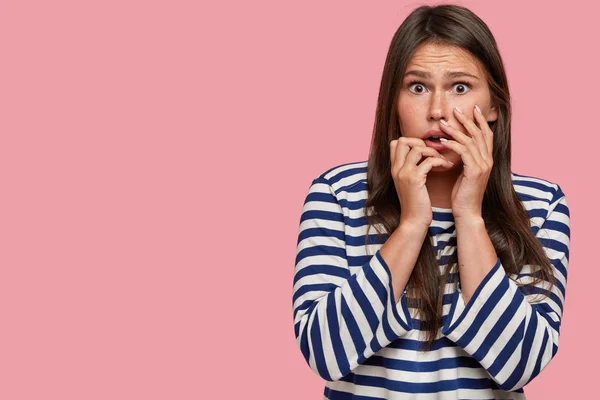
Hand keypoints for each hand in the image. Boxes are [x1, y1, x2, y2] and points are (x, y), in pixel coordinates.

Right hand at [390, 137, 453, 228]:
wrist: (413, 221)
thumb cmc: (416, 203)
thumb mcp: (409, 183)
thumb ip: (411, 169)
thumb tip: (422, 155)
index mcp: (394, 169)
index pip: (396, 143)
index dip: (411, 141)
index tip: (425, 150)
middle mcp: (396, 168)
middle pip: (403, 140)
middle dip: (421, 142)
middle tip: (433, 152)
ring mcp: (404, 173)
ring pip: (417, 148)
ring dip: (433, 151)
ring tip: (442, 160)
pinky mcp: (414, 179)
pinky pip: (429, 161)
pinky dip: (440, 161)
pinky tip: (446, 166)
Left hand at [438, 105, 493, 219]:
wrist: (467, 212)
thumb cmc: (463, 194)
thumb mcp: (466, 173)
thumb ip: (466, 159)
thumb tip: (458, 146)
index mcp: (487, 159)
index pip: (487, 134)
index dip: (480, 121)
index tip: (473, 109)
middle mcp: (488, 160)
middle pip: (479, 133)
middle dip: (468, 120)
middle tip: (456, 109)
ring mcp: (483, 166)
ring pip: (470, 141)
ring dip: (455, 130)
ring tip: (442, 124)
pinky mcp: (474, 171)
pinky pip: (463, 152)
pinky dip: (452, 144)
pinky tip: (442, 141)